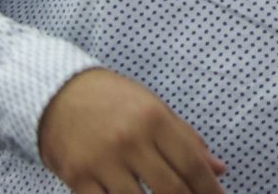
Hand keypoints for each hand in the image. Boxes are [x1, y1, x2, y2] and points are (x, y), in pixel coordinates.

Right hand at [38, 68, 226, 193]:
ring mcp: (103, 160)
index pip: (191, 163)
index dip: (209, 188)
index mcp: (154, 118)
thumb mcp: (154, 108)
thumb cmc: (113, 101)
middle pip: (171, 188)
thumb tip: (218, 168)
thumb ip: (186, 138)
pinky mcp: (78, 176)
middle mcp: (130, 139)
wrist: (58, 93)